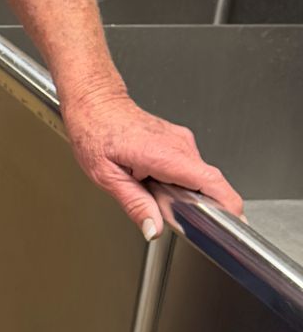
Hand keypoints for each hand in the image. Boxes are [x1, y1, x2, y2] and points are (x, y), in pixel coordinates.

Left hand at [61, 83, 243, 237]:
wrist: (95, 103)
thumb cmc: (95, 132)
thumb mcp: (106, 176)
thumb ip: (134, 204)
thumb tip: (153, 228)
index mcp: (164, 153)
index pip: (211, 180)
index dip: (228, 203)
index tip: (236, 222)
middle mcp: (180, 144)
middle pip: (210, 182)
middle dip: (204, 204)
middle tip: (179, 217)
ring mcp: (182, 141)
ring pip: (200, 176)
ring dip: (189, 192)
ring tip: (158, 194)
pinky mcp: (179, 141)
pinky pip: (191, 167)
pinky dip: (182, 181)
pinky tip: (157, 182)